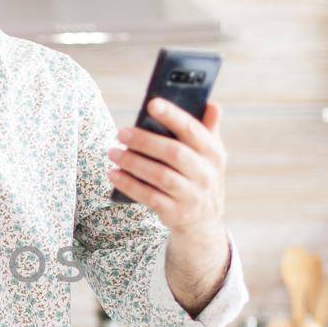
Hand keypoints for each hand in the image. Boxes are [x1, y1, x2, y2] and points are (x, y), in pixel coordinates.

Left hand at [106, 98, 227, 238]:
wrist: (204, 223)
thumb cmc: (200, 178)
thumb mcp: (210, 157)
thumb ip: (208, 130)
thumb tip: (212, 104)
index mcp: (214, 154)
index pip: (193, 130)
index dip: (173, 116)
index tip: (152, 104)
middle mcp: (206, 174)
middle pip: (174, 153)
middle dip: (145, 141)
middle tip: (121, 133)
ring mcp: (191, 195)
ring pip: (160, 175)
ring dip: (133, 162)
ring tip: (113, 152)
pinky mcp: (176, 213)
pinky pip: (149, 197)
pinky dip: (129, 185)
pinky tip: (114, 174)